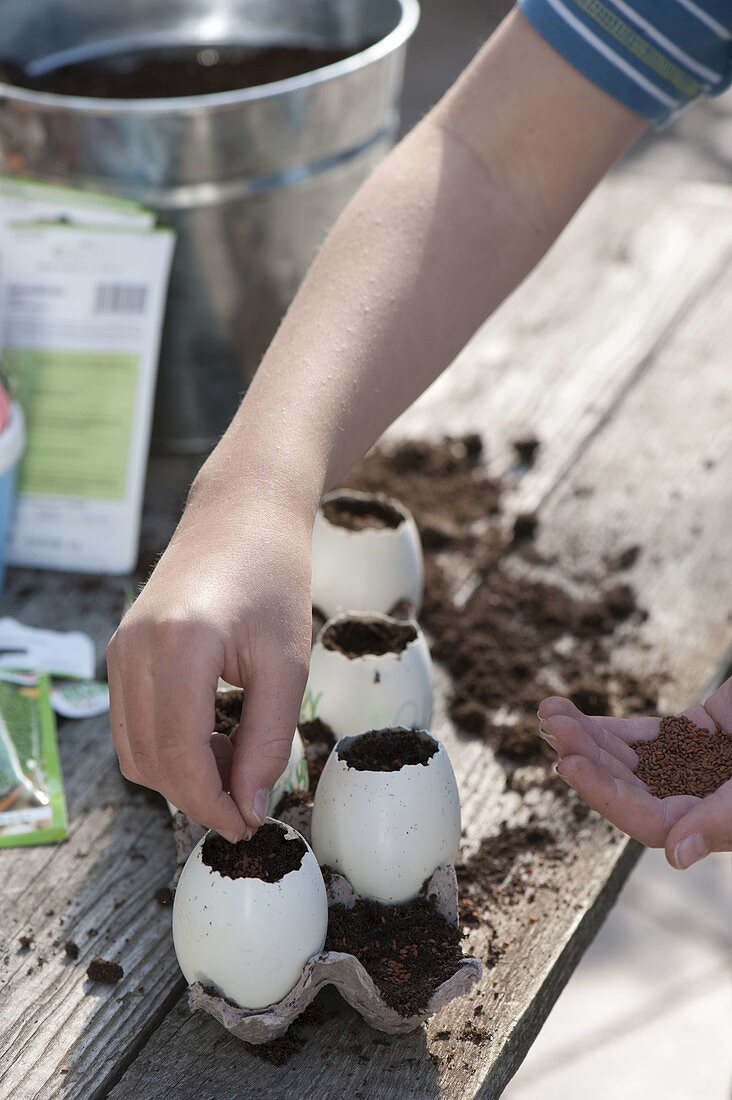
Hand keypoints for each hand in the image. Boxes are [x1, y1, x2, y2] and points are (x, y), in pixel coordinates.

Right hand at [107, 473, 313, 841]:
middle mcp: (134, 649)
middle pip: (151, 762)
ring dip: (182, 774)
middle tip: (251, 797)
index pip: (180, 757)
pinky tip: (215, 734)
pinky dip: (168, 746)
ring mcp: (120, 649)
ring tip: (239, 756)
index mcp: (179, 646)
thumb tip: (251, 809)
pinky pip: (132, 723)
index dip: (214, 804)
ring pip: (134, 750)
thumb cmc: (274, 578)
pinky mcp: (120, 650)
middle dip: (199, 795)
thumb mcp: (288, 664)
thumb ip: (269, 741)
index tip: (250, 824)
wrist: (243, 514)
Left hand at [537, 677, 731, 868]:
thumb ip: (720, 823)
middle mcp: (694, 801)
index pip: (641, 817)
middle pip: (624, 783)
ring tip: (550, 711)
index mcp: (710, 825)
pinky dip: (610, 727)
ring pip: (626, 756)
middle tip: (549, 726)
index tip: (567, 763)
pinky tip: (574, 715)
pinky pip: (643, 735)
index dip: (600, 792)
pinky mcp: (695, 733)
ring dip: (587, 737)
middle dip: (583, 754)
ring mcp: (691, 765)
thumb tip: (676, 856)